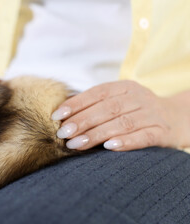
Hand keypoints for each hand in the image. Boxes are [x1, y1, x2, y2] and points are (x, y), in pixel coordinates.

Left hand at [51, 80, 189, 150]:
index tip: (57, 116)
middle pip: (107, 108)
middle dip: (82, 121)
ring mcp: (152, 114)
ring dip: (97, 134)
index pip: (97, 93)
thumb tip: (63, 117)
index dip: (76, 103)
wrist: (179, 117)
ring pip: (122, 123)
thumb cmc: (136, 111)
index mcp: (124, 87)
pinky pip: (144, 136)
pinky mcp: (162, 132)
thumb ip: (96, 106)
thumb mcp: (119, 101)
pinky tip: (109, 147)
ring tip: (76, 144)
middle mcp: (138, 97)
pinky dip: (126, 141)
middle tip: (63, 133)